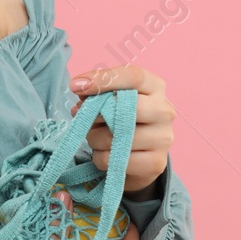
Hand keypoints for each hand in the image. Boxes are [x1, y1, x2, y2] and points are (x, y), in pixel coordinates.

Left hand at [69, 64, 173, 194]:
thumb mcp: (113, 100)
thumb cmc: (123, 120)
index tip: (76, 86)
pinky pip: (113, 160)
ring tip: (96, 138)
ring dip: (94, 138)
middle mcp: (164, 111)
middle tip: (85, 119)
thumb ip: (98, 93)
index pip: (134, 76)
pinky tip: (106, 153)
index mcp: (155, 88)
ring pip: (113, 138)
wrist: (141, 156)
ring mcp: (163, 139)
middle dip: (96, 115)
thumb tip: (79, 93)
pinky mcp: (155, 163)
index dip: (103, 80)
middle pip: (126, 108)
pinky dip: (100, 157)